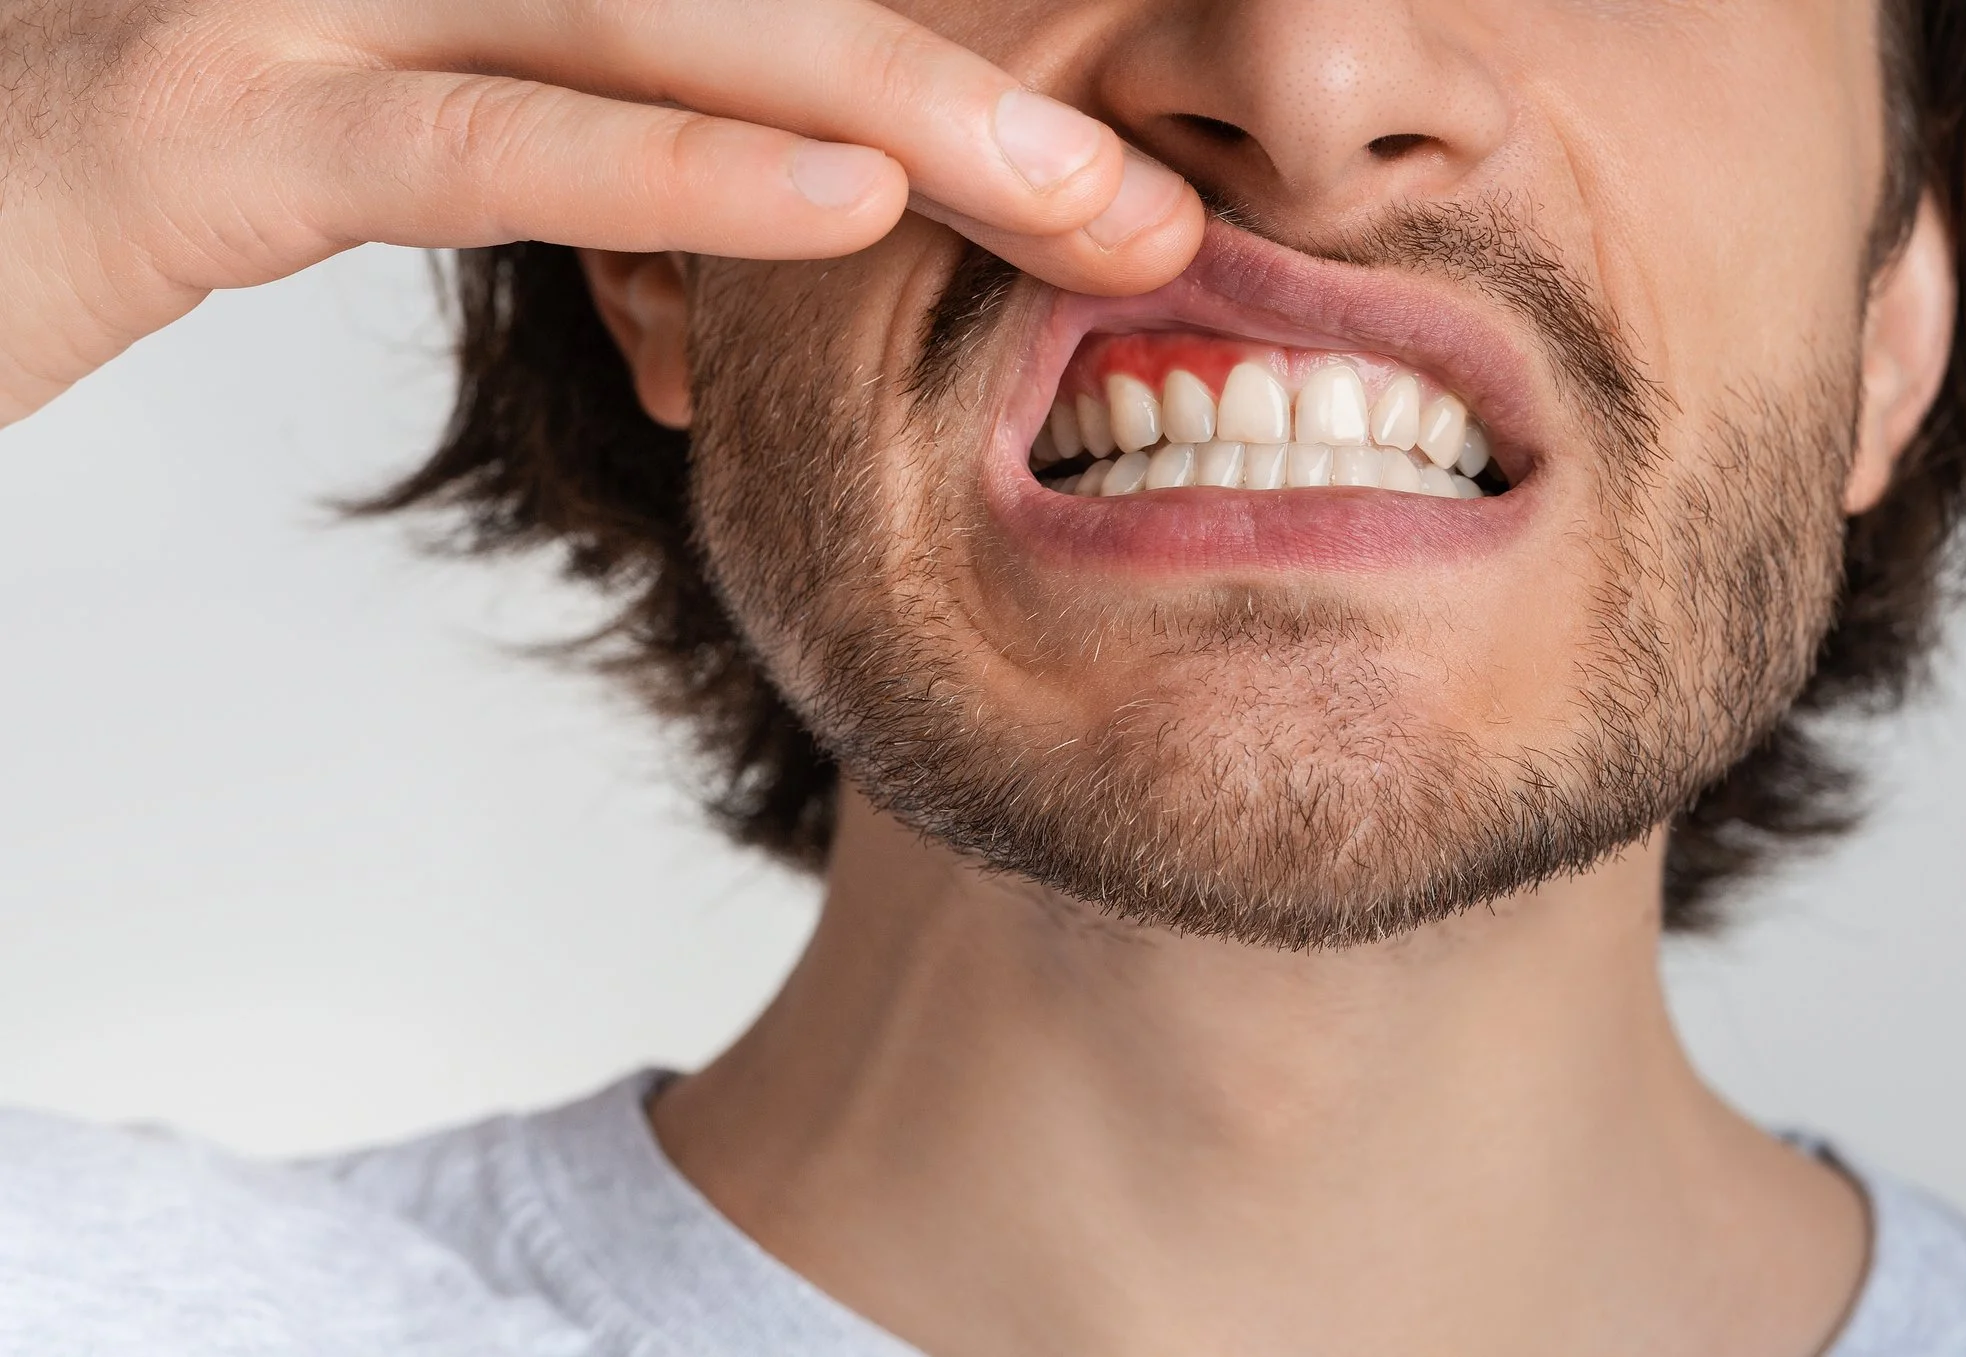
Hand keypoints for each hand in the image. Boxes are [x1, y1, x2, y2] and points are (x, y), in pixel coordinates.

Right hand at [0, 0, 1203, 424]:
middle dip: (972, 89)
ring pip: (658, 28)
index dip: (915, 53)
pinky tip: (847, 209)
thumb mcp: (379, 114)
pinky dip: (675, 172)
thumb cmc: (138, 155)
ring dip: (900, 114)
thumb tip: (774, 197)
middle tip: (1154, 206)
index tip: (1092, 155)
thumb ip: (563, 110)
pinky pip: (482, 143)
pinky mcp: (206, 120)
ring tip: (1091, 211)